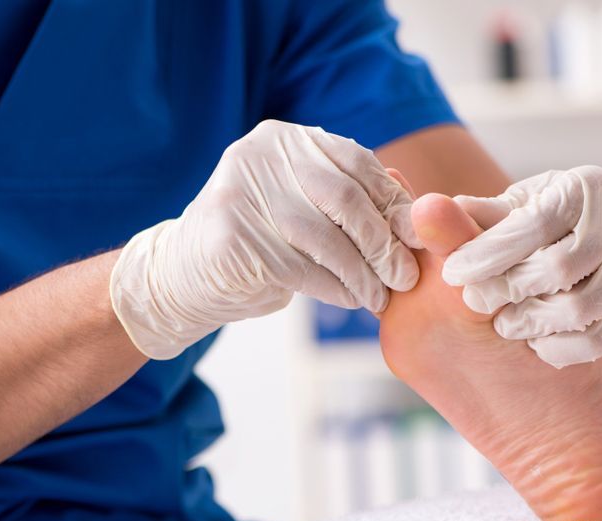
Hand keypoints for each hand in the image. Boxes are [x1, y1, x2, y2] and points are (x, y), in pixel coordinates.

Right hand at [110, 120, 418, 358]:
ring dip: (362, 274)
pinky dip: (335, 288)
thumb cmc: (259, 244)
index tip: (418, 240)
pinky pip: (302, 268)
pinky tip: (352, 300)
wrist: (183, 276)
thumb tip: (418, 218)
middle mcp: (259, 156)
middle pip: (344, 197)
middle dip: (383, 242)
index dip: (393, 203)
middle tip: (406, 276)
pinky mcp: (232, 238)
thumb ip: (350, 204)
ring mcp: (241, 194)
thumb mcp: (303, 209)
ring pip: (325, 238)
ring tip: (380, 297)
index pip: (356, 163)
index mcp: (283, 139)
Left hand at [442, 166, 601, 367]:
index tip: (452, 273)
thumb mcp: (530, 200)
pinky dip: (562, 348)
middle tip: (476, 304)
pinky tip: (537, 344)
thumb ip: (487, 214)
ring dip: (534, 324)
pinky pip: (601, 340)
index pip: (532, 225)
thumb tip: (427, 214)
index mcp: (585, 190)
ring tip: (506, 325)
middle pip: (559, 268)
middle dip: (509, 290)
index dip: (487, 253)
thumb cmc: (566, 215)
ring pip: (582, 309)